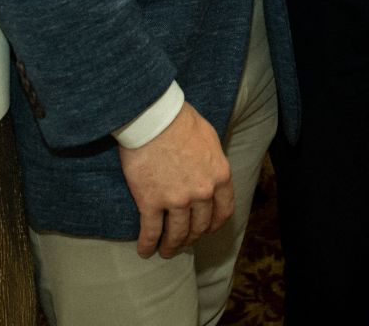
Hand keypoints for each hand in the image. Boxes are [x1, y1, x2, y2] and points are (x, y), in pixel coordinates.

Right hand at [118, 101, 232, 258]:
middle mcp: (202, 192)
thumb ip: (212, 161)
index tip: (207, 229)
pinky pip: (151, 232)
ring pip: (177, 234)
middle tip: (184, 240)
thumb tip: (210, 172)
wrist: (156, 119)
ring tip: (166, 250)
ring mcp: (177, 200)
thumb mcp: (210, 139)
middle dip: (192, 237)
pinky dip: (148, 245)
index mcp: (220, 175)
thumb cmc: (182, 122)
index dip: (215, 224)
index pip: (224, 210)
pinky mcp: (151, 203)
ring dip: (171, 246)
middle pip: (200, 226)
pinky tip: (144, 250)